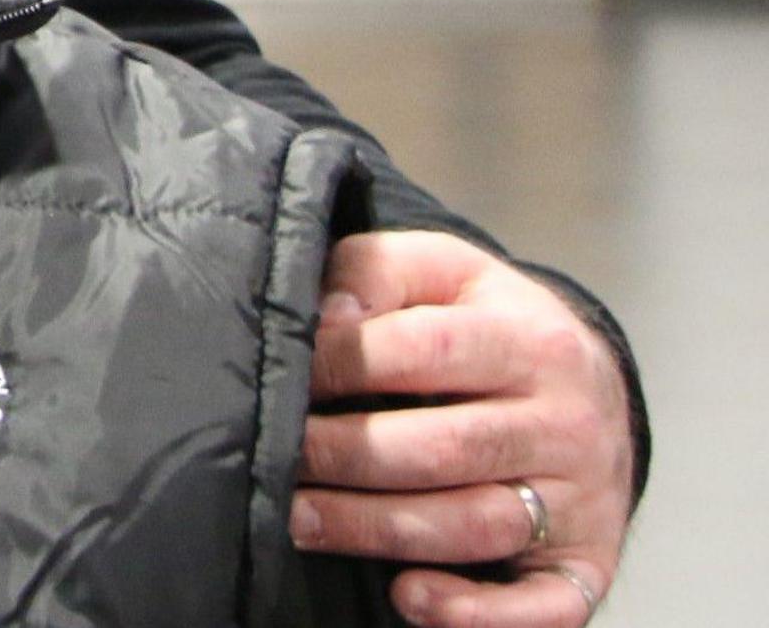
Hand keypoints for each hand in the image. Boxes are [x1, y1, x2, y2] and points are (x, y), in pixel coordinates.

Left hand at [296, 230, 631, 626]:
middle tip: (274, 460)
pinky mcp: (586, 565)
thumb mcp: (441, 271)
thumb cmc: (484, 325)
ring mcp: (582, 500)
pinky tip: (409, 597)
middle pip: (443, 448)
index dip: (343, 361)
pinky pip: (544, 605)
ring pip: (474, 524)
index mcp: (533, 340)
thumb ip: (377, 271)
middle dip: (343, 456)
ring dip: (376, 529)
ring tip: (300, 520)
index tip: (285, 373)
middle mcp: (568, 423)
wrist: (590, 384)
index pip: (429, 350)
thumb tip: (327, 314)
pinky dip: (477, 613)